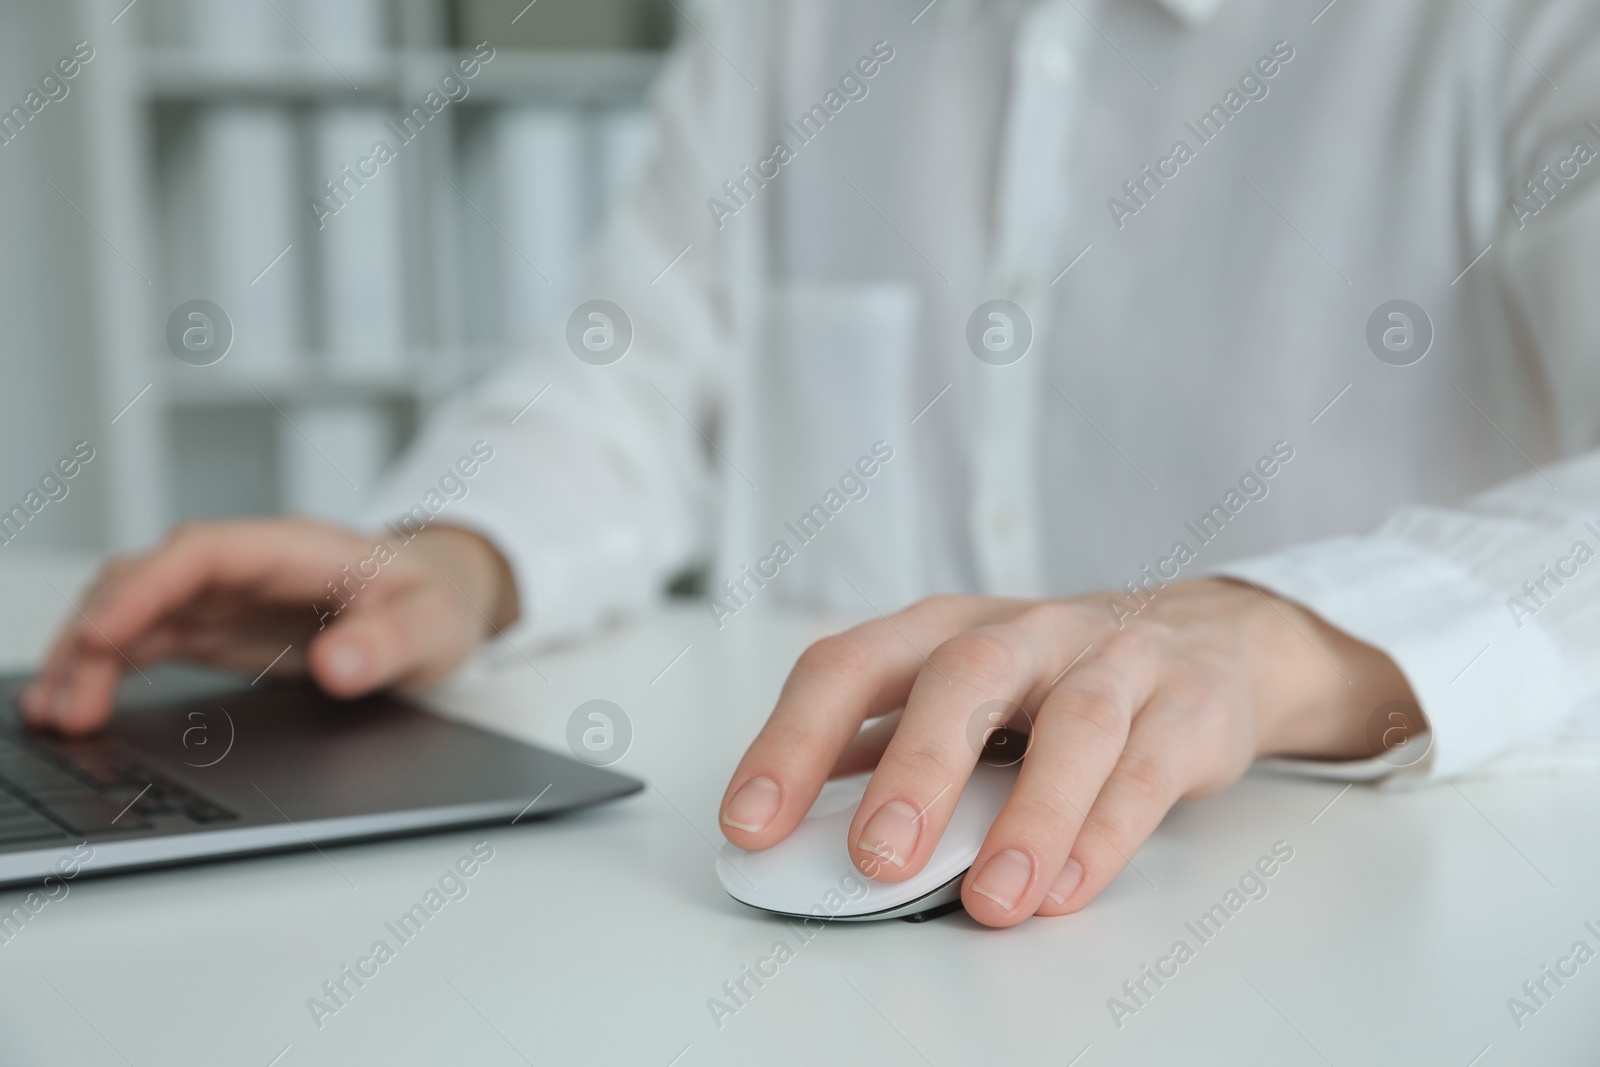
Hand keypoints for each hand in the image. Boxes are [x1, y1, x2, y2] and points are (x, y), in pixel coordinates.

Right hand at [19, 517, 517, 734]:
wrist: (440, 601)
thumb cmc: (434, 601)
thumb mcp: (433, 626)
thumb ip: (390, 644)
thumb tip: (341, 665)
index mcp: (292, 550)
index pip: (200, 553)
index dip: (145, 590)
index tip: (101, 636)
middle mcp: (247, 567)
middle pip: (147, 581)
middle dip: (96, 634)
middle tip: (68, 705)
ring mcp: (227, 597)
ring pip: (132, 611)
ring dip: (87, 657)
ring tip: (54, 716)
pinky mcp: (219, 629)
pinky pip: (145, 641)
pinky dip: (106, 669)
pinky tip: (76, 706)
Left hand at [718, 580, 1414, 927]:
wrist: (1204, 639)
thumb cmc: (1051, 677)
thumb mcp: (958, 692)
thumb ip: (882, 747)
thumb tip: (788, 825)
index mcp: (942, 629)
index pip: (850, 666)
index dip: (793, 740)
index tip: (749, 822)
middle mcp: (1022, 633)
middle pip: (963, 678)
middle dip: (915, 768)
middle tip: (876, 858)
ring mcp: (1110, 661)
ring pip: (1075, 723)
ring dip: (1030, 815)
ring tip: (992, 899)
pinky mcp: (1186, 706)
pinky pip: (1147, 768)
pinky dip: (1106, 832)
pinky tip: (1066, 888)